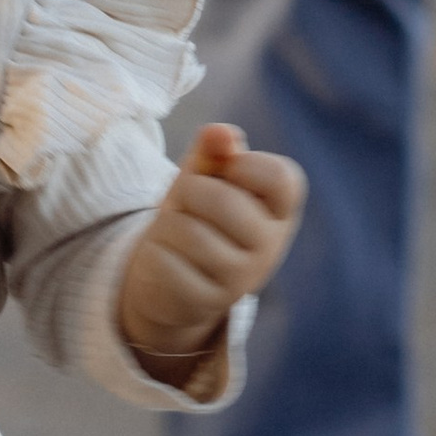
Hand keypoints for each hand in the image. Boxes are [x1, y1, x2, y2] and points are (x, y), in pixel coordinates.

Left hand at [116, 122, 304, 377]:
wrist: (173, 278)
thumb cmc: (196, 214)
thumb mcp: (205, 176)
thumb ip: (214, 151)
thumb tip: (219, 132)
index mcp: (279, 210)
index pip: (281, 178)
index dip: (245, 165)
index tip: (228, 171)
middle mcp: (269, 247)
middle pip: (221, 200)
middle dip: (188, 191)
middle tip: (186, 205)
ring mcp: (240, 280)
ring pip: (188, 232)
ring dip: (166, 225)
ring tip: (174, 234)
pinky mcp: (205, 303)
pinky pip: (167, 264)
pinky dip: (154, 254)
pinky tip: (164, 261)